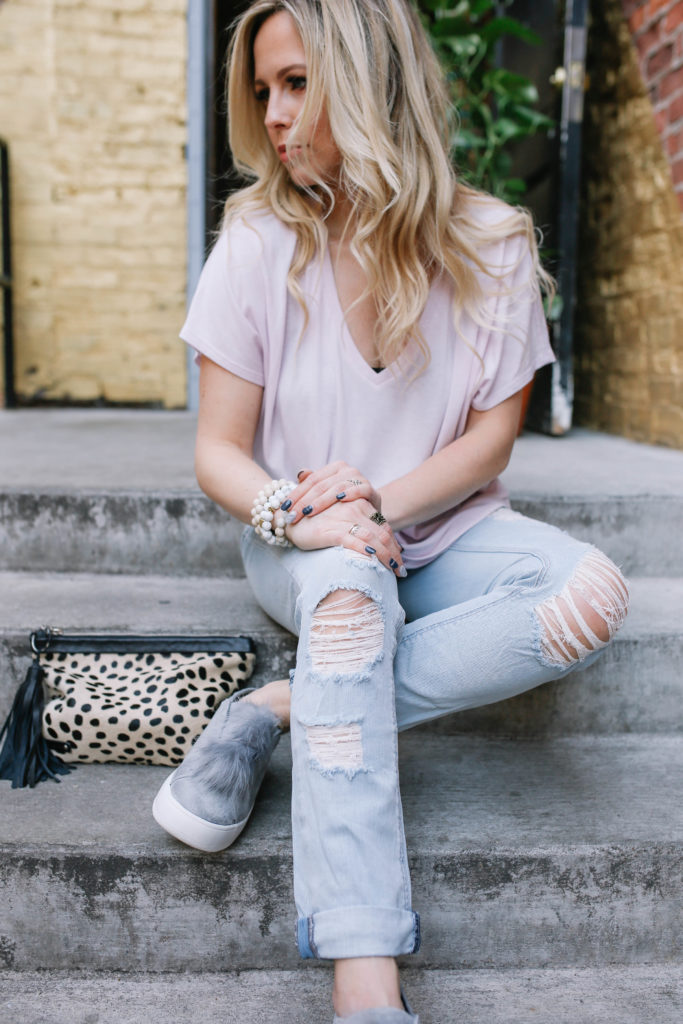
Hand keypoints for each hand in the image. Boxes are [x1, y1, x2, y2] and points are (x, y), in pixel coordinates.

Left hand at [283, 461, 381, 525]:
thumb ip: (313, 483)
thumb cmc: (343, 506)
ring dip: (321, 501)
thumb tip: (300, 474)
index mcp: (334, 468)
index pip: (311, 480)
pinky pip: (360, 489)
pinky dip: (351, 493)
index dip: (296, 494)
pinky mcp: (372, 490)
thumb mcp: (326, 495)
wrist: (369, 514)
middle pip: (321, 485)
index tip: (284, 508)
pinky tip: (340, 500)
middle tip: (292, 515)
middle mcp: (347, 470)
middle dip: (304, 501)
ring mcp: (360, 478)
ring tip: (308, 512)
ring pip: (337, 487)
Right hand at [285, 497, 406, 577]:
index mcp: (359, 501)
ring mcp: (343, 517)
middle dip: (394, 554)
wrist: (287, 517)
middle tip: (401, 571)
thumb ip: (358, 523)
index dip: (393, 543)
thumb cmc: (315, 519)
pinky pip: (355, 542)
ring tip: (395, 573)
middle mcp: (354, 507)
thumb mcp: (339, 517)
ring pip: (373, 538)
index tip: (398, 559)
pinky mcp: (331, 530)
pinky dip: (368, 553)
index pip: (382, 525)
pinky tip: (377, 563)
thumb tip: (377, 543)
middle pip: (383, 532)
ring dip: (387, 557)